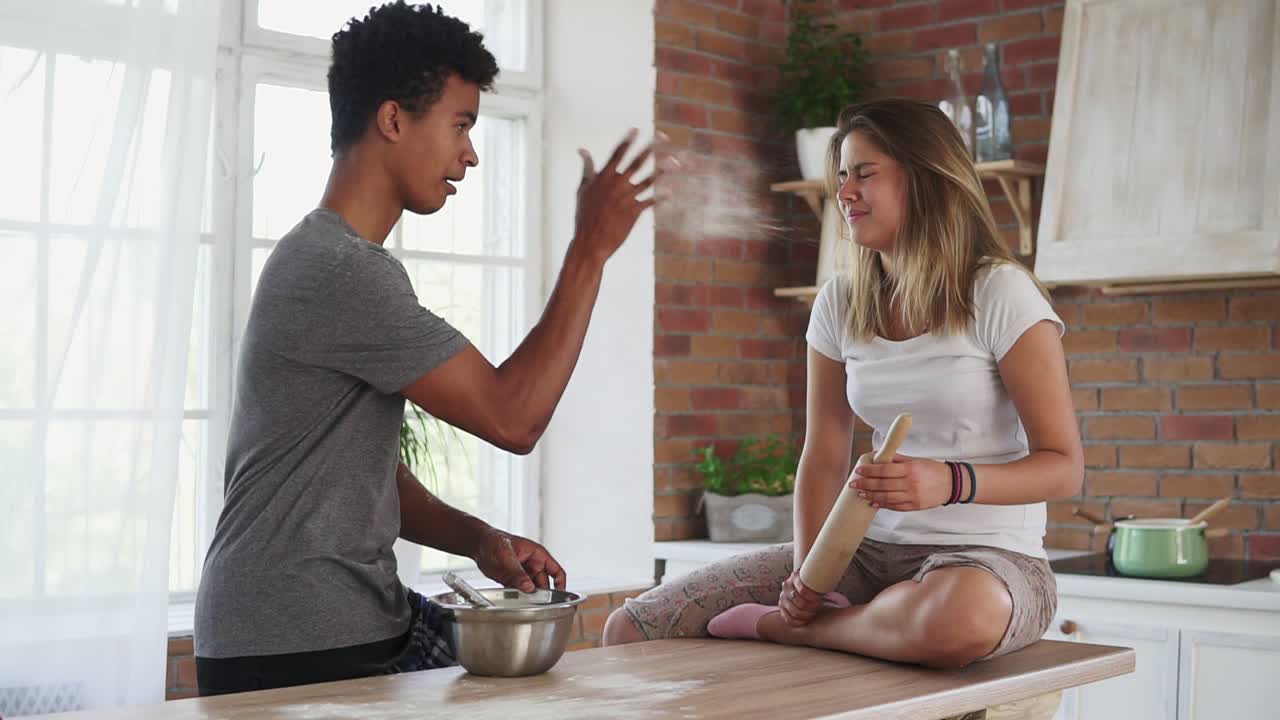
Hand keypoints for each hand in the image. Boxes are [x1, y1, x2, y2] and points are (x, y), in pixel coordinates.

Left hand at [473, 528, 566, 592]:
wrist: (478, 544)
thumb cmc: (494, 540)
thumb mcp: (506, 554)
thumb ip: (517, 571)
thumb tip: (529, 586)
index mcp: (537, 555)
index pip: (556, 571)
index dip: (560, 584)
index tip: (560, 596)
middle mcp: (532, 566)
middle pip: (544, 585)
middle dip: (542, 594)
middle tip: (535, 602)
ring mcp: (522, 575)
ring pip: (531, 590)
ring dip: (529, 597)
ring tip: (523, 601)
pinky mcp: (512, 582)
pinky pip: (519, 593)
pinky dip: (518, 598)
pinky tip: (514, 600)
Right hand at [570, 129, 664, 264]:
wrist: (590, 241)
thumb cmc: (584, 215)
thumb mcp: (583, 189)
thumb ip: (587, 168)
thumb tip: (582, 150)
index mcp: (603, 177)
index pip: (617, 154)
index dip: (627, 141)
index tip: (636, 130)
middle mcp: (617, 184)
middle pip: (637, 162)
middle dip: (650, 148)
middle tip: (662, 137)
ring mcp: (626, 198)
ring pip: (649, 180)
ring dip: (663, 170)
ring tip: (675, 161)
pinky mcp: (634, 211)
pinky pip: (651, 201)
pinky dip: (661, 197)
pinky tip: (671, 192)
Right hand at [777, 572, 821, 626]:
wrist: (804, 583)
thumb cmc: (815, 582)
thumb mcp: (817, 577)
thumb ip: (822, 580)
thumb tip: (831, 587)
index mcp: (795, 576)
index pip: (803, 590)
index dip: (813, 598)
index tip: (820, 599)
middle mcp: (786, 586)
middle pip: (800, 603)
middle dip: (812, 607)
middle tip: (818, 607)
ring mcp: (783, 597)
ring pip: (794, 612)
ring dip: (807, 615)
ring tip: (814, 613)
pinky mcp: (781, 607)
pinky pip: (788, 619)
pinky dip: (798, 622)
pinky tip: (806, 620)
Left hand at [849, 454, 951, 510]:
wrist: (952, 484)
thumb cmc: (933, 470)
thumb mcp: (916, 460)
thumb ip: (898, 459)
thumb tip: (879, 454)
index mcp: (910, 470)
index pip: (884, 470)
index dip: (870, 470)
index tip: (859, 470)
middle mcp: (910, 484)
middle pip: (882, 485)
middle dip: (865, 484)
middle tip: (853, 483)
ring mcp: (912, 497)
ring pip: (886, 498)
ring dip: (871, 496)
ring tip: (860, 493)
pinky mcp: (914, 506)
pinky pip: (895, 506)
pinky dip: (883, 505)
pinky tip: (873, 502)